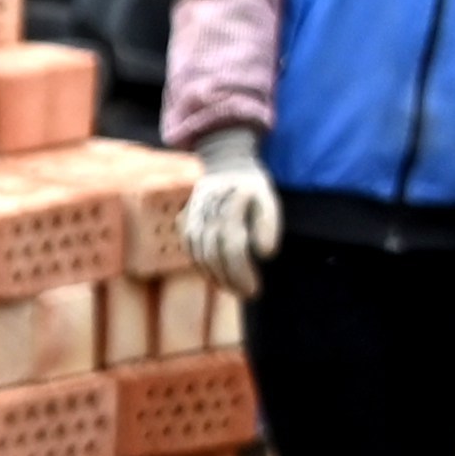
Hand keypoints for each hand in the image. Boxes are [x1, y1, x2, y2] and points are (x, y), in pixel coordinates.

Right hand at [182, 127, 280, 299]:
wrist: (223, 162)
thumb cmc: (251, 183)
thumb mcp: (268, 197)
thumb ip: (268, 224)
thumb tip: (265, 254)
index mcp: (229, 205)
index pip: (233, 246)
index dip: (242, 271)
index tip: (254, 289)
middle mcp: (207, 212)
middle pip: (215, 254)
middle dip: (230, 278)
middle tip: (247, 293)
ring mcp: (192, 216)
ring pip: (199, 254)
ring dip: (215, 276)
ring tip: (232, 289)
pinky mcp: (185, 221)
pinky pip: (190, 249)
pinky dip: (202, 266)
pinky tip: (216, 277)